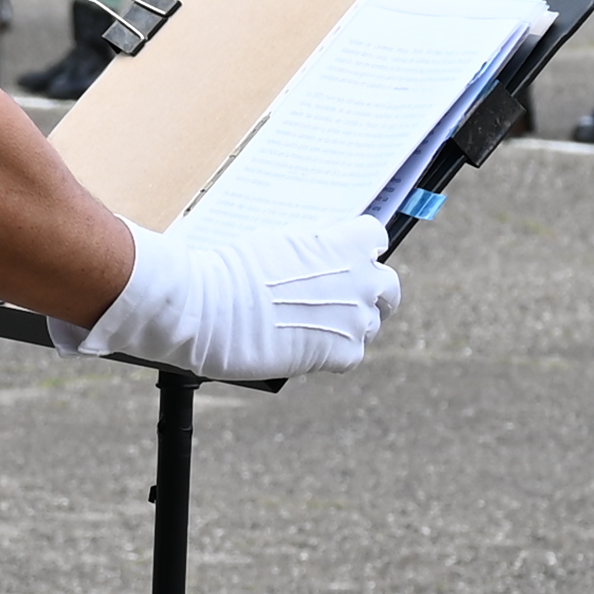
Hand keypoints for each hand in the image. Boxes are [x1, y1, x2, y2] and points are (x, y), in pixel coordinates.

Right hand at [66, 214, 403, 379]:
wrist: (206, 308)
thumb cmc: (231, 269)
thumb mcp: (278, 239)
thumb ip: (312, 242)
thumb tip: (326, 243)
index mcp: (345, 242)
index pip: (375, 238)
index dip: (358, 249)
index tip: (345, 258)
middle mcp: (361, 279)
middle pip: (388, 286)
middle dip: (369, 291)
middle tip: (345, 299)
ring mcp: (356, 319)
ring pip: (370, 323)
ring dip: (349, 324)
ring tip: (314, 327)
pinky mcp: (343, 355)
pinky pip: (351, 355)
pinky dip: (332, 353)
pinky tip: (305, 348)